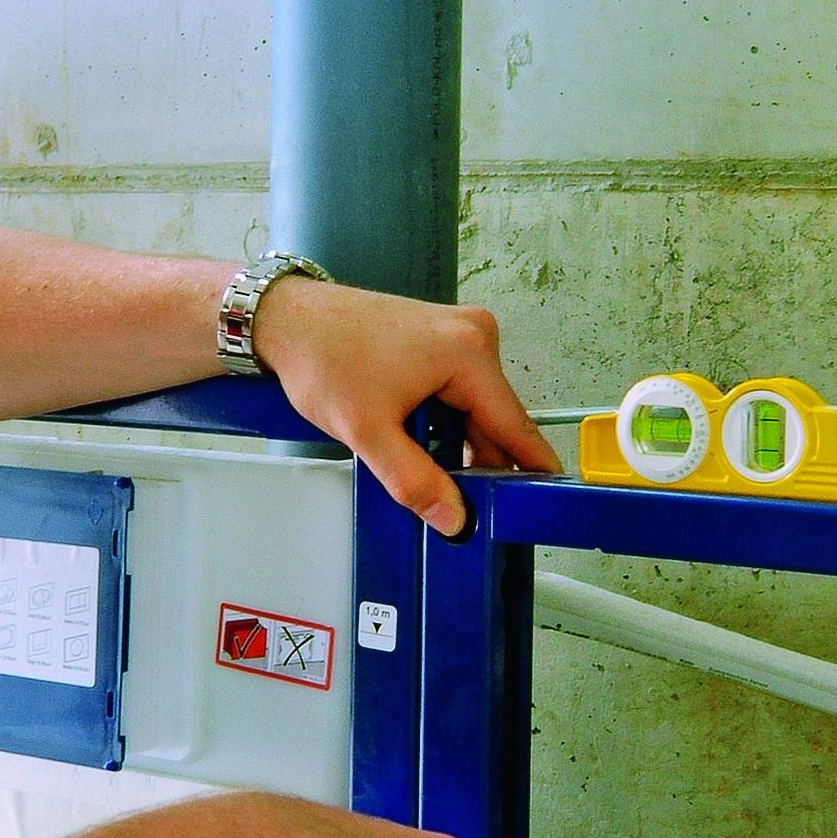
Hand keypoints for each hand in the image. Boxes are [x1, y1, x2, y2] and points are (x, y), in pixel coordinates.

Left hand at [245, 280, 558, 536]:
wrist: (287, 317)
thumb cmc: (322, 358)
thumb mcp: (367, 431)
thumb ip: (414, 480)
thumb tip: (454, 519)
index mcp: (469, 352)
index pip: (516, 425)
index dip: (532, 469)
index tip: (548, 502)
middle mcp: (474, 335)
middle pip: (496, 419)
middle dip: (482, 462)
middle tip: (465, 509)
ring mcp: (460, 333)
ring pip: (476, 408)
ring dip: (459, 442)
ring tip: (427, 470)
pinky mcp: (442, 337)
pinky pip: (460, 391)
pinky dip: (446, 421)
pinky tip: (420, 440)